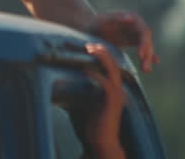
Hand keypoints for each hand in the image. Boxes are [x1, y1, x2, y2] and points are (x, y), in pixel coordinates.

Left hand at [83, 43, 126, 158]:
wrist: (101, 142)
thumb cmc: (91, 123)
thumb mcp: (85, 100)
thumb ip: (81, 88)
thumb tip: (66, 75)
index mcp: (113, 88)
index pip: (111, 66)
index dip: (102, 54)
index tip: (89, 45)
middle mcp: (118, 90)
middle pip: (114, 64)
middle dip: (103, 51)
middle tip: (89, 43)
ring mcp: (117, 96)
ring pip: (113, 71)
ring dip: (101, 58)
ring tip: (89, 49)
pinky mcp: (111, 103)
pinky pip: (106, 85)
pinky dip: (96, 75)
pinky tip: (85, 71)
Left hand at [87, 11, 157, 71]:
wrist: (87, 26)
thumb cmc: (94, 22)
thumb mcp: (102, 20)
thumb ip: (115, 18)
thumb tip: (131, 17)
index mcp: (132, 17)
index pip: (143, 32)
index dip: (144, 44)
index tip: (140, 56)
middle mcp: (136, 25)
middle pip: (146, 41)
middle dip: (147, 54)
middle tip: (145, 69)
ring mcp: (134, 32)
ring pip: (146, 46)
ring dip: (147, 58)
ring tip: (146, 71)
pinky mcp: (132, 40)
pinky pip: (142, 48)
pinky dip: (147, 55)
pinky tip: (154, 63)